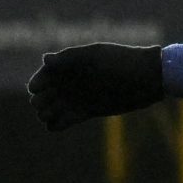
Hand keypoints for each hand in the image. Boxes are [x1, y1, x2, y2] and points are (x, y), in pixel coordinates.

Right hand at [27, 43, 166, 130]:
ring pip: (50, 109)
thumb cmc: (121, 62)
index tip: (37, 89)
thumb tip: (45, 60)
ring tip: (51, 116)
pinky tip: (54, 125)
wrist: (146, 77)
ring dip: (46, 114)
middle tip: (46, 106)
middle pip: (43, 95)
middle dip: (40, 102)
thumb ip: (69, 58)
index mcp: (69, 65)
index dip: (37, 83)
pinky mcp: (86, 112)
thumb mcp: (95, 56)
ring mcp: (77, 98)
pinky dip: (55, 125)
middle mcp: (71, 82)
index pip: (43, 76)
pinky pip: (63, 121)